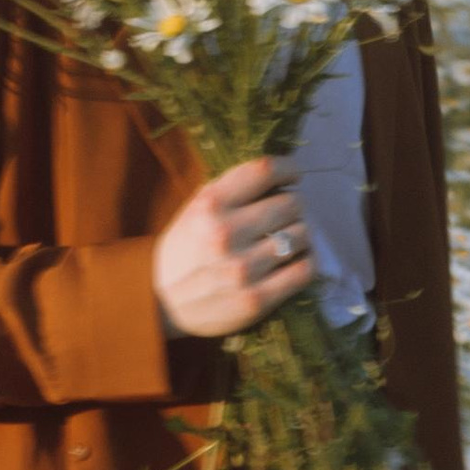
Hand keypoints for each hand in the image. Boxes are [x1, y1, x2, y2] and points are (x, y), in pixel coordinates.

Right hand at [152, 158, 313, 338]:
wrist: (162, 302)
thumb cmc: (184, 249)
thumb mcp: (195, 209)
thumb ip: (231, 190)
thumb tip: (279, 176)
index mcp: (210, 205)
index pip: (265, 171)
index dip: (288, 168)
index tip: (293, 175)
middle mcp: (226, 234)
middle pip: (291, 203)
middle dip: (293, 206)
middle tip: (286, 214)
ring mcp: (243, 269)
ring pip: (302, 235)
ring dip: (301, 234)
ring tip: (290, 238)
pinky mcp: (257, 299)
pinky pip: (304, 270)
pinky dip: (307, 260)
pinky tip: (298, 259)